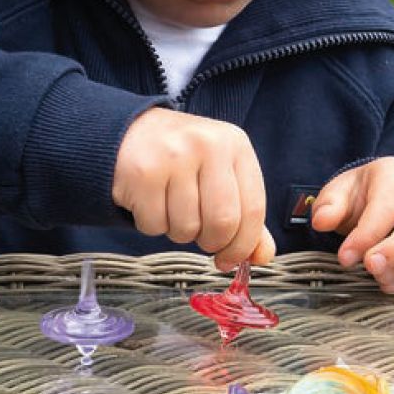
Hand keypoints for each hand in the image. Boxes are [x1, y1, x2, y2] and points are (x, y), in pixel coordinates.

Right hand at [113, 107, 275, 269]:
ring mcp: (174, 156)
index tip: (230, 260)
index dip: (243, 245)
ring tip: (172, 208)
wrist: (131, 133)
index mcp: (236, 145)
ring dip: (179, 232)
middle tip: (200, 236)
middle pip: (223, 222)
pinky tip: (151, 202)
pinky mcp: (143, 172)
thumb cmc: (184, 160)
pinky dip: (152, 225)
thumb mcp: (223, 175)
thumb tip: (262, 256)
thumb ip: (246, 216)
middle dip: (211, 242)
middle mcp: (208, 145)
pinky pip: (154, 225)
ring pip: (186, 228)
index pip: (254, 209)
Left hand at [309, 157, 393, 292]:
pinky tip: (391, 284)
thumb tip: (322, 221)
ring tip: (379, 279)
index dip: (367, 233)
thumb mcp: (340, 193)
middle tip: (370, 268)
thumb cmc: (363, 196)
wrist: (389, 198)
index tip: (346, 257)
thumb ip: (329, 206)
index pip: (388, 204)